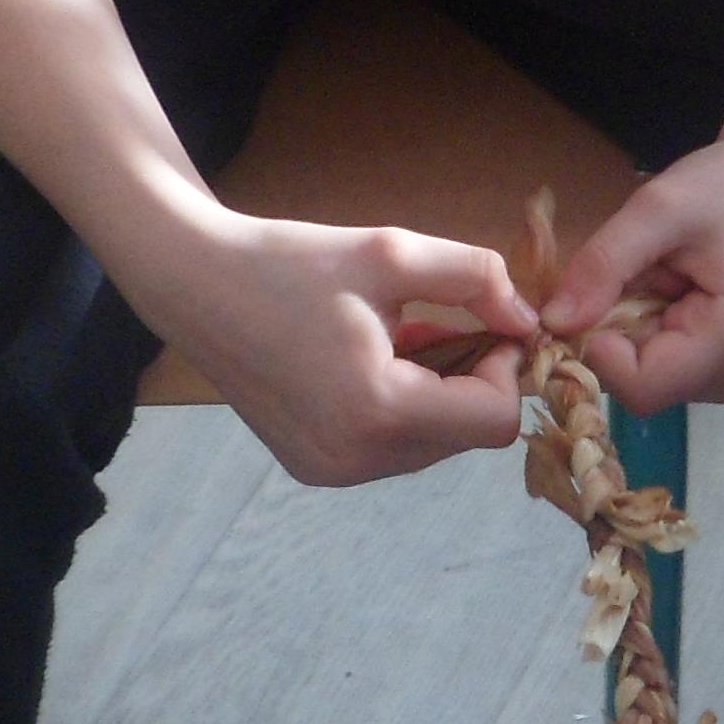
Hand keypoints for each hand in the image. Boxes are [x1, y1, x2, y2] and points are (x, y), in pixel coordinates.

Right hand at [148, 213, 538, 487]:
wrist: (194, 284)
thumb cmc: (291, 261)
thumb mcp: (392, 252)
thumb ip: (478, 280)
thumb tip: (529, 321)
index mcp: (377, 411)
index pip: (494, 421)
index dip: (507, 369)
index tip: (489, 322)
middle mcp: (354, 459)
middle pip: (465, 437)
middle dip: (474, 379)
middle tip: (445, 321)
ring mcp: (330, 471)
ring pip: (432, 446)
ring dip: (438, 393)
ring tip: (399, 337)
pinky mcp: (314, 468)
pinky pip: (391, 448)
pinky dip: (402, 408)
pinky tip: (369, 362)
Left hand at [535, 127, 723, 413]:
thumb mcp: (658, 208)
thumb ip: (604, 264)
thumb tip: (552, 323)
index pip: (640, 388)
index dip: (598, 349)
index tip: (592, 292)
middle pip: (641, 386)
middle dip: (615, 334)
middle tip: (636, 271)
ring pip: (647, 379)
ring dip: (630, 331)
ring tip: (661, 277)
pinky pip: (663, 367)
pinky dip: (648, 332)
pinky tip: (670, 293)